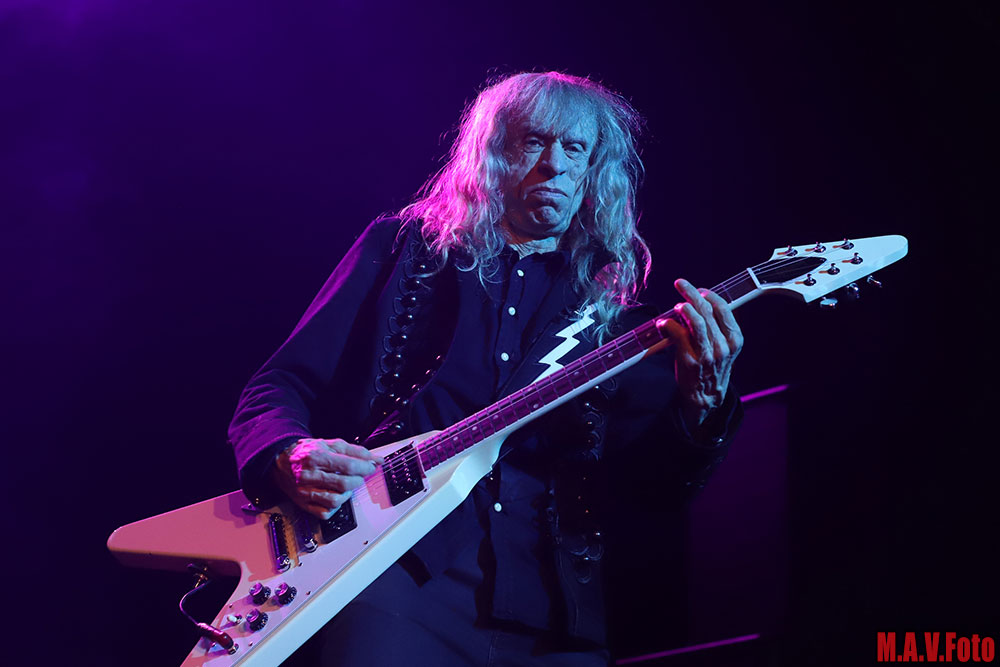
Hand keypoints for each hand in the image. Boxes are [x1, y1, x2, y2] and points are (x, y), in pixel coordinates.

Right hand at [272, 438, 382, 518]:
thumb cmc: (307, 452)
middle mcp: (309, 475)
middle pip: (344, 484)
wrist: (281, 460)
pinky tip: (336, 495)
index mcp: (316, 457)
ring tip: (347, 486)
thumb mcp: (330, 444)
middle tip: (360, 475)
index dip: (365, 467)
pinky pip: (324, 513)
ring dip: (348, 494)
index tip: (371, 466)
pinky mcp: (303, 504)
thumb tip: (376, 459)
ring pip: (335, 501)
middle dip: (358, 480)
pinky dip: (335, 507)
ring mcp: (305, 491)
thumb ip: (355, 451)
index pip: (348, 465)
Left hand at [660, 278, 743, 427]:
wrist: (706, 396)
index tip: (699, 289)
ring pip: (696, 322)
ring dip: (684, 309)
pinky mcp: (691, 361)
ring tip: (677, 305)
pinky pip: (679, 336)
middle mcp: (723, 346)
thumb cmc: (712, 367)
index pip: (724, 309)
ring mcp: (708, 355)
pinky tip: (664, 323)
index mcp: (735, 339)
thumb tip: (701, 301)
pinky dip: (670, 326)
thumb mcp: (725, 347)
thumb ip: (717, 326)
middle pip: (707, 311)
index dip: (710, 295)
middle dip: (692, 294)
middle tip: (680, 284)